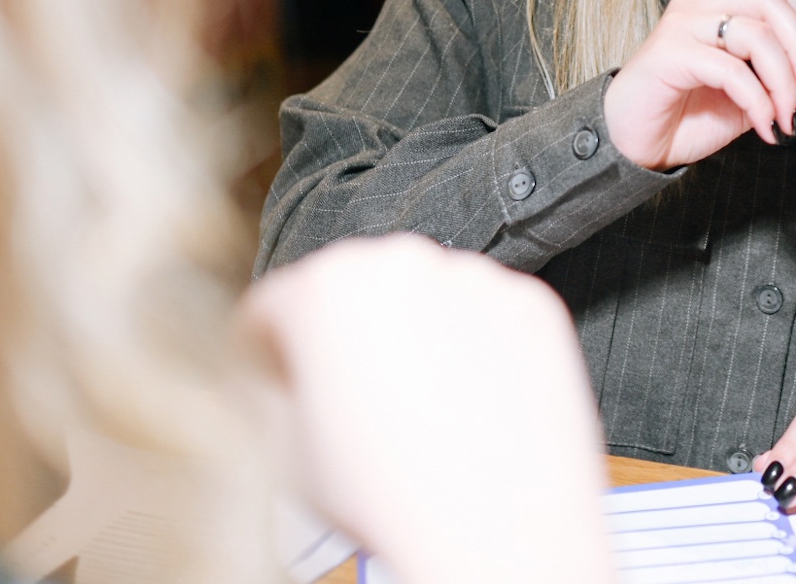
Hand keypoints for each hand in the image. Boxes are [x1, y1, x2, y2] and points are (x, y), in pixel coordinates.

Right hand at [242, 235, 615, 583]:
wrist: (496, 533)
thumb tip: (289, 374)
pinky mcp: (530, 302)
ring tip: (418, 409)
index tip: (280, 382)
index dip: (266, 355)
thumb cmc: (386, 497)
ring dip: (412, 333)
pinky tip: (468, 402)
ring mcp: (474, 277)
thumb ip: (274, 388)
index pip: (273, 308)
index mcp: (324, 289)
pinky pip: (484, 316)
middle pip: (350, 290)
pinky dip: (474, 346)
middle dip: (342, 337)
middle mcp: (401, 262)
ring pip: (423, 297)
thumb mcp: (284, 447)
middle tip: (351, 402)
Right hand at [603, 0, 795, 169]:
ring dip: (783, 82)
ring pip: (756, 35)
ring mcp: (682, 26)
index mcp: (719, 9)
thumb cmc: (686, 116)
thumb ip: (780, 81)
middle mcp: (699, 7)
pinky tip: (765, 126)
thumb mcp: (748, 100)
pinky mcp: (671, 53)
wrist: (635, 146)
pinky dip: (759, 102)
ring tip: (787, 119)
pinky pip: (733, 70)